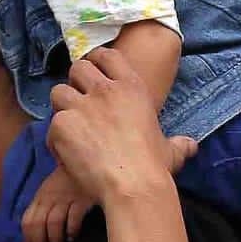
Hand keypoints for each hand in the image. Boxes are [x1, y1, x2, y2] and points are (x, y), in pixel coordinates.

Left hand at [21, 165, 95, 241]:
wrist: (84, 162)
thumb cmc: (63, 182)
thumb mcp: (48, 191)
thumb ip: (41, 207)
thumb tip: (33, 232)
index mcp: (39, 197)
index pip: (27, 221)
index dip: (29, 238)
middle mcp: (50, 198)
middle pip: (38, 224)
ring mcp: (66, 197)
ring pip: (54, 223)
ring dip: (55, 240)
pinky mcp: (82, 199)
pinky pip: (73, 218)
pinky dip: (71, 230)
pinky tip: (72, 237)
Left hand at [47, 47, 198, 204]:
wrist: (132, 186)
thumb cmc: (153, 168)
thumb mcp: (170, 150)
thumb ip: (178, 143)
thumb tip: (190, 146)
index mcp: (131, 87)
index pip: (107, 55)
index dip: (96, 62)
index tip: (93, 73)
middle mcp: (105, 90)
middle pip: (78, 68)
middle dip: (75, 83)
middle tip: (78, 103)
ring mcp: (81, 105)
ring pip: (58, 93)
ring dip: (61, 109)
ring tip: (70, 130)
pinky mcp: (63, 124)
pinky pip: (50, 126)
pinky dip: (54, 141)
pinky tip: (66, 156)